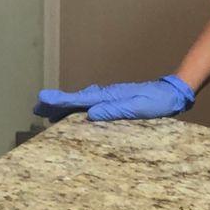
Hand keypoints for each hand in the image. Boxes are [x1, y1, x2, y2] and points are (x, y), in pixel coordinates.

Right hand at [35, 74, 194, 121]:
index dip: (60, 102)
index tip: (42, 100)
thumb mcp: (138, 108)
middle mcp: (106, 96)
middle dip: (56, 104)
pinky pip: (90, 105)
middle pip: (75, 100)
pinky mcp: (115, 102)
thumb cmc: (158, 102)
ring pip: (81, 103)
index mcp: (109, 97)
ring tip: (48, 113)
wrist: (172, 93)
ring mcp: (109, 98)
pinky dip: (77, 109)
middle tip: (36, 108)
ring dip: (64, 107)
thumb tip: (91, 114)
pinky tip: (74, 115)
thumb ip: (115, 111)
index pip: (79, 100)